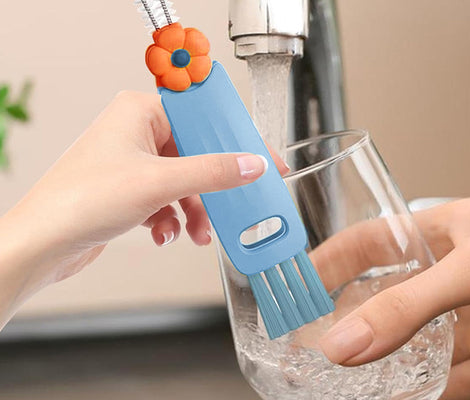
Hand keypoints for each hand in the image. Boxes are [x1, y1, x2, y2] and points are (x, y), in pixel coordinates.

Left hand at [0, 91, 287, 324]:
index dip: (235, 138)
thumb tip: (251, 164)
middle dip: (211, 189)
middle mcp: (135, 132)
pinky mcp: (128, 190)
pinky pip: (166, 200)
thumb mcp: (160, 182)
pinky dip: (172, 219)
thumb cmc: (80, 200)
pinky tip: (166, 234)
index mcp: (141, 111)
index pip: (202, 116)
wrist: (43, 243)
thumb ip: (213, 172)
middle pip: (196, 154)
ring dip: (194, 211)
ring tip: (198, 232)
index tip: (261, 156)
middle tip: (236, 202)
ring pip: (183, 182)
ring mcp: (131, 162)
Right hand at [315, 198, 469, 397]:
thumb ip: (409, 305)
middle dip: (346, 319)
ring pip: (410, 346)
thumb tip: (343, 342)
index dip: (330, 260)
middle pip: (384, 299)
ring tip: (335, 379)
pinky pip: (444, 383)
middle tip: (306, 342)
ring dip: (377, 362)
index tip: (294, 283)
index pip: (371, 243)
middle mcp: (453, 277)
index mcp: (444, 232)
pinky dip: (415, 396)